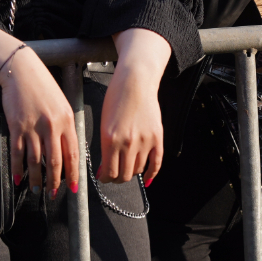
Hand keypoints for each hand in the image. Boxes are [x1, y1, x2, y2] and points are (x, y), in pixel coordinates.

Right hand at [0, 48, 78, 197]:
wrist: (22, 71)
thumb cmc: (43, 87)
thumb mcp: (62, 104)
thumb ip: (65, 126)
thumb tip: (68, 151)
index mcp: (66, 120)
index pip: (72, 154)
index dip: (73, 174)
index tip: (73, 188)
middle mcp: (51, 125)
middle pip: (55, 161)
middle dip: (55, 182)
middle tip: (53, 194)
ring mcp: (33, 127)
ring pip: (36, 161)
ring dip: (37, 179)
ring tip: (37, 189)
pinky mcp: (16, 126)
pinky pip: (18, 153)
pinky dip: (18, 169)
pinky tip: (19, 179)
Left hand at [99, 28, 169, 185]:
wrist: (136, 82)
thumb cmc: (117, 98)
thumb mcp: (104, 123)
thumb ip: (105, 148)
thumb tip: (104, 171)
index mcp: (109, 139)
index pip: (108, 172)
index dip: (105, 178)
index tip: (104, 177)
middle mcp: (127, 142)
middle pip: (123, 175)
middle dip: (117, 178)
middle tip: (115, 175)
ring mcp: (144, 141)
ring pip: (137, 170)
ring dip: (131, 173)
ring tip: (128, 169)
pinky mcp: (157, 137)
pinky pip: (156, 163)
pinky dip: (151, 174)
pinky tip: (147, 178)